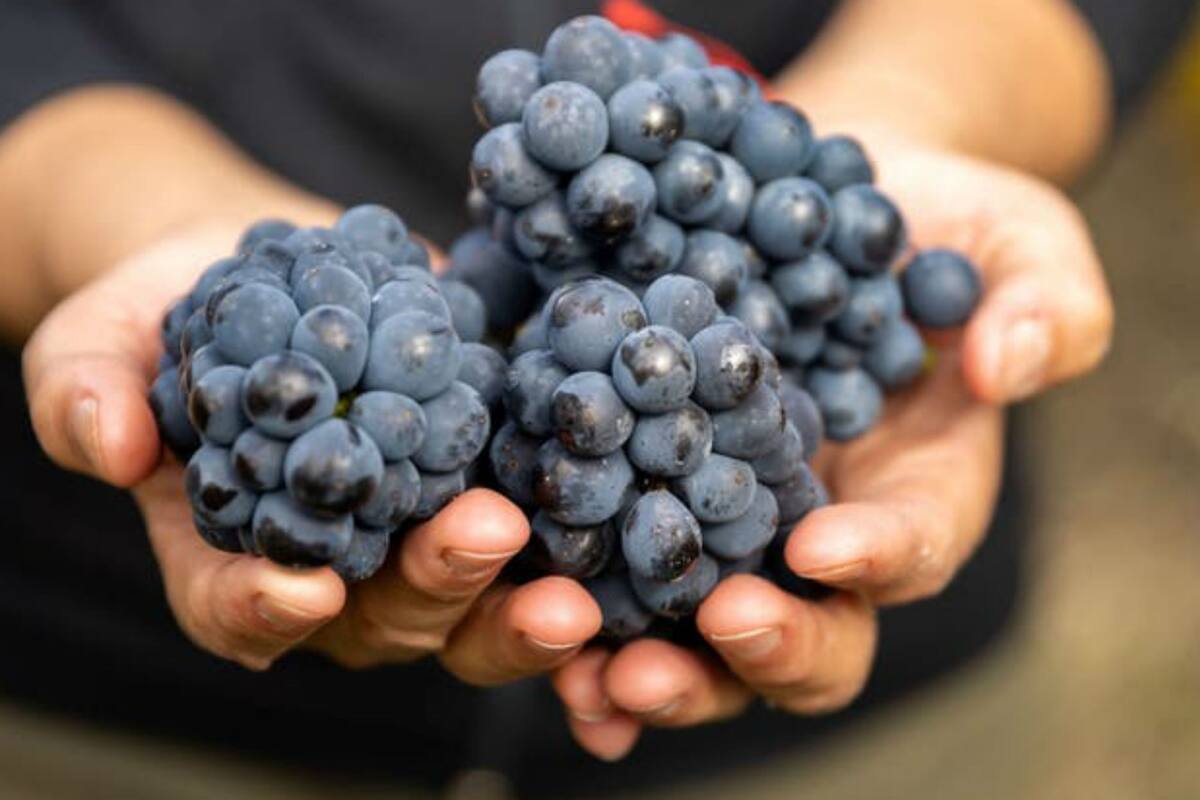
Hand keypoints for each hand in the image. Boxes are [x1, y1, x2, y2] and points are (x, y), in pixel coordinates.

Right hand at [23, 222, 601, 676]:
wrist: (270, 262)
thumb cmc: (168, 312)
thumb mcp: (98, 337)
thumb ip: (86, 392)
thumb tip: (113, 443)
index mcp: (230, 558)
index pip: (239, 612)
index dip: (263, 611)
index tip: (302, 588)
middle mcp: (338, 566)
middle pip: (386, 615)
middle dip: (437, 589)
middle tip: (486, 540)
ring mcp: (420, 530)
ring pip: (475, 594)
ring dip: (521, 592)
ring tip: (572, 574)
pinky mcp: (487, 476)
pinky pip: (541, 520)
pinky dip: (583, 532)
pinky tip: (625, 514)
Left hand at [551, 139, 1113, 759]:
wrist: (813, 199)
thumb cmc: (935, 226)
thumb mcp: (1016, 243)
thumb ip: (1045, 303)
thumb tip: (1008, 364)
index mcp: (920, 494)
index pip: (911, 547)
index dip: (877, 555)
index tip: (824, 544)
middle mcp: (818, 534)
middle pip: (807, 634)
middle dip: (763, 646)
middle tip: (717, 624)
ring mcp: (726, 522)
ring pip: (695, 630)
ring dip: (652, 661)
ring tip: (597, 667)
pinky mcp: (646, 487)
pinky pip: (611, 563)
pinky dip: (576, 605)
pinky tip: (526, 604)